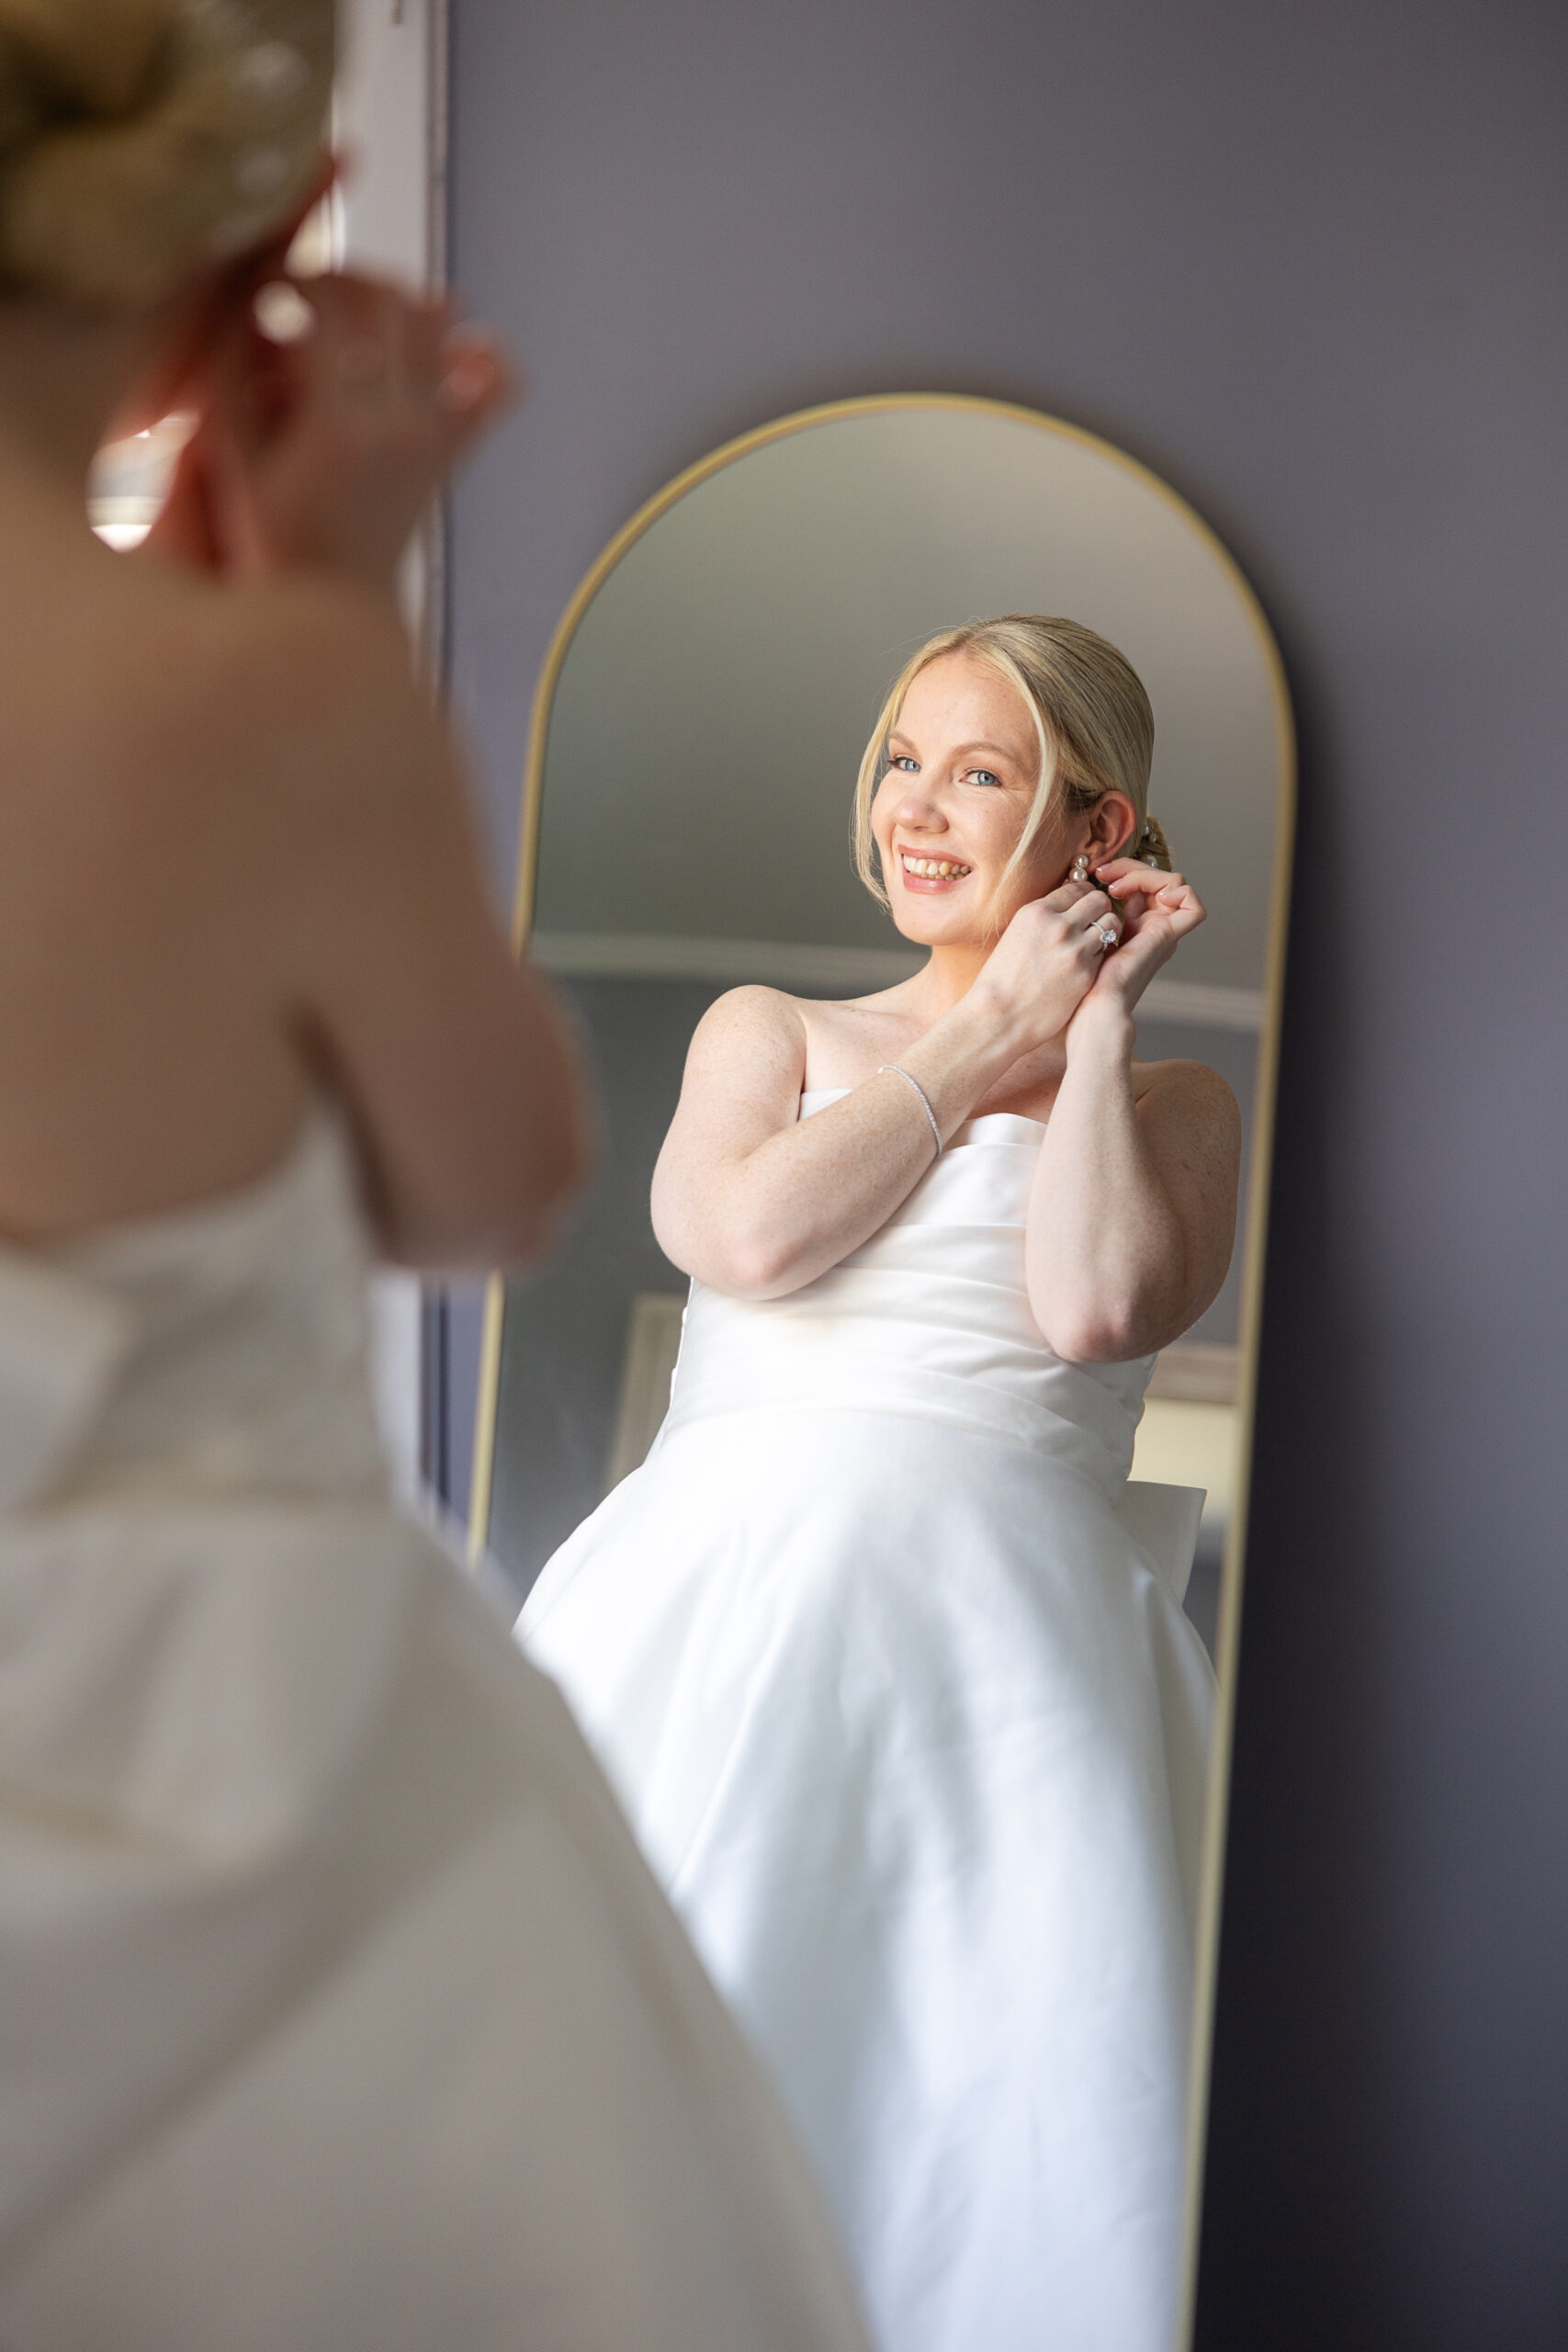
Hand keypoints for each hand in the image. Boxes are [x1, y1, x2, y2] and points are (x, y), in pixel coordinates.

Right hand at [144, 273, 515, 596]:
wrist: (335, 612)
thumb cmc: (270, 541)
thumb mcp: (229, 457)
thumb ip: (232, 373)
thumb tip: (253, 299)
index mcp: (336, 426)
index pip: (327, 307)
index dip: (294, 276)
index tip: (270, 283)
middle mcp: (398, 426)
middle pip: (389, 300)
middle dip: (347, 278)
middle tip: (313, 291)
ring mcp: (434, 438)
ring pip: (442, 326)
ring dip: (401, 300)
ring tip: (360, 316)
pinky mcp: (452, 452)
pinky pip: (496, 387)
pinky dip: (481, 354)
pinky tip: (446, 347)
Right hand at [968, 873, 1134, 1050]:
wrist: (999, 1016)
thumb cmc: (1002, 978)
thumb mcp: (1016, 934)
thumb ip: (1044, 917)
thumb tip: (1068, 905)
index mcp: (1036, 912)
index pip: (1077, 888)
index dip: (1084, 895)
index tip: (1083, 905)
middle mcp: (1058, 926)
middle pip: (1099, 900)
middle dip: (1099, 908)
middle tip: (1094, 920)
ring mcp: (1075, 950)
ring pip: (1110, 924)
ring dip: (1105, 929)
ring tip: (1094, 940)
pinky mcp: (1087, 973)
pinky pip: (1106, 951)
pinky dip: (1100, 954)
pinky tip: (1086, 962)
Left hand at [1067, 857, 1206, 1034]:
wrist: (1095, 1005)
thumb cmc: (1085, 977)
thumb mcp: (1088, 932)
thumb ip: (1094, 910)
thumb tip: (1084, 884)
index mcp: (1138, 923)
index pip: (1142, 881)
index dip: (1123, 869)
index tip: (1095, 875)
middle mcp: (1155, 925)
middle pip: (1157, 878)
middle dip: (1129, 867)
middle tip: (1102, 874)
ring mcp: (1164, 930)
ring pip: (1173, 883)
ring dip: (1144, 875)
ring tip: (1115, 888)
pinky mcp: (1169, 936)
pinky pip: (1193, 907)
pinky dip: (1180, 891)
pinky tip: (1155, 894)